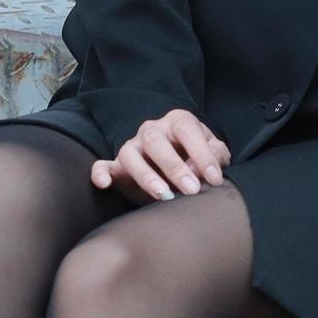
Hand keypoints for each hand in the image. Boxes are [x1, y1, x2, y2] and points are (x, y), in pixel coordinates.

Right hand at [90, 109, 231, 203]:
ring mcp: (132, 147)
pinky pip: (102, 165)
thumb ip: (217, 157)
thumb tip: (206, 171)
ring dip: (146, 176)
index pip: (186, 129)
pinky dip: (100, 173)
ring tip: (164, 196)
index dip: (202, 153)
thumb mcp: (215, 154)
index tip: (215, 179)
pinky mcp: (117, 166)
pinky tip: (105, 184)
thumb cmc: (199, 159)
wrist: (180, 171)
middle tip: (192, 190)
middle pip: (155, 140)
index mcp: (177, 121)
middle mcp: (152, 130)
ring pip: (129, 154)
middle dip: (174, 166)